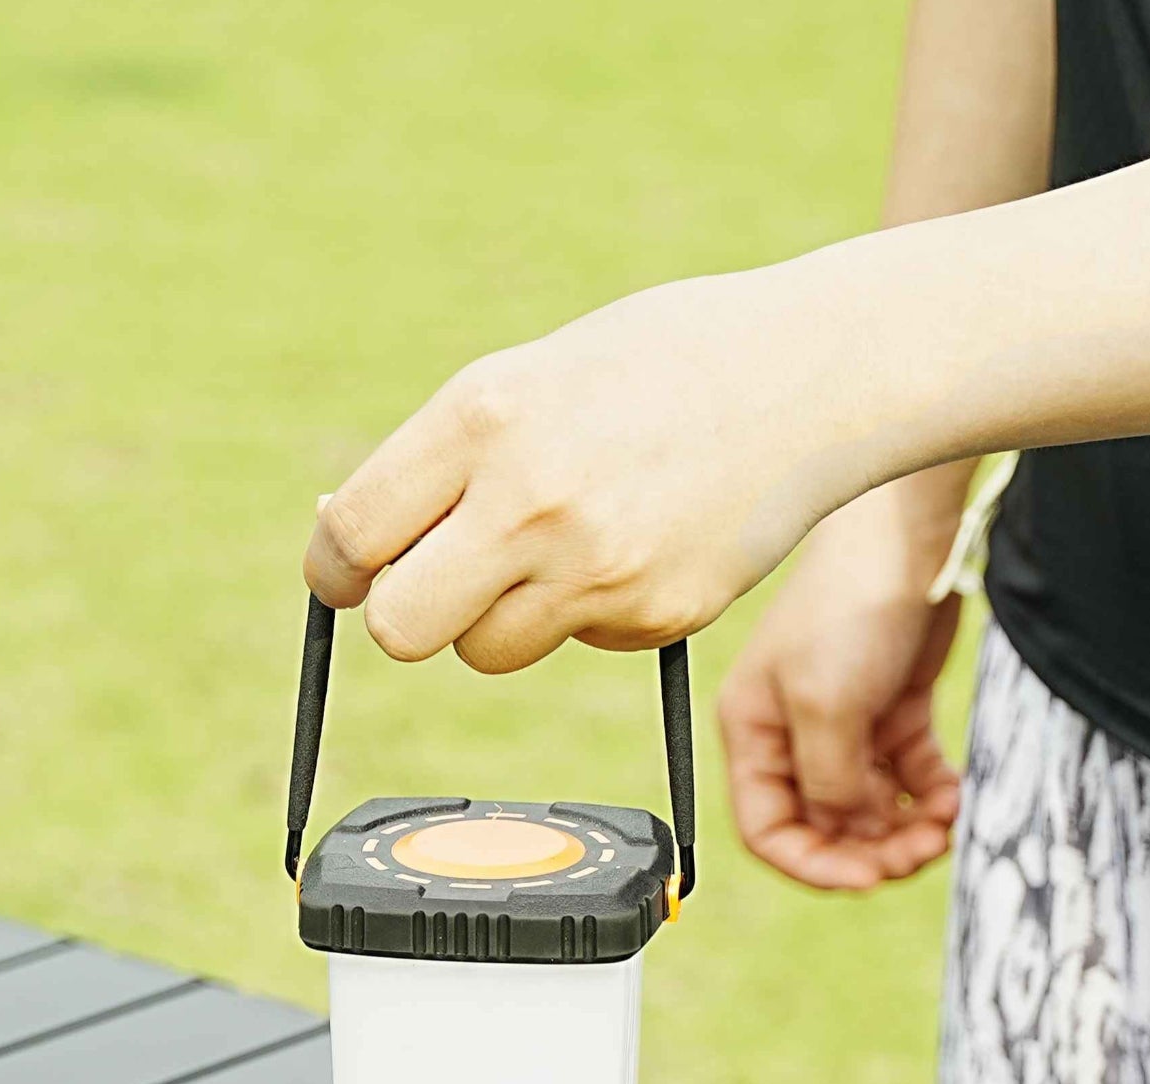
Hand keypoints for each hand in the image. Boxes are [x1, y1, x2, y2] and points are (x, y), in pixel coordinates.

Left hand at [304, 253, 901, 672]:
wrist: (810, 376)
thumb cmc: (656, 364)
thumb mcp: (528, 377)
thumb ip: (440, 459)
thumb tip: (346, 540)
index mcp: (484, 417)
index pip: (353, 537)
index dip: (339, 569)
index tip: (352, 573)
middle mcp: (531, 500)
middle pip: (401, 631)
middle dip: (406, 616)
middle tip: (434, 587)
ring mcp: (597, 570)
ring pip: (485, 652)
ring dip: (499, 618)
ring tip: (560, 547)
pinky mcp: (654, 617)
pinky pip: (576, 642)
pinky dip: (589, 609)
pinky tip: (639, 542)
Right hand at [717, 477, 964, 890]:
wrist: (909, 533)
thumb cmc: (848, 603)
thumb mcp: (826, 704)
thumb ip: (828, 778)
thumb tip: (842, 826)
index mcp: (753, 734)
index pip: (767, 829)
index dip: (813, 865)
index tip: (865, 878)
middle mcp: (792, 736)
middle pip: (825, 826)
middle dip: (871, 849)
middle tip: (918, 852)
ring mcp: (844, 724)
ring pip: (872, 808)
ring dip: (907, 828)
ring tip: (944, 821)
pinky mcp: (892, 709)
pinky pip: (910, 776)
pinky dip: (931, 793)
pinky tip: (954, 794)